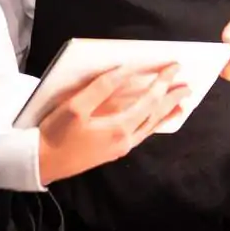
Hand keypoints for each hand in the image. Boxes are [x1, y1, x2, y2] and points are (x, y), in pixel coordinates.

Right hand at [35, 65, 187, 185]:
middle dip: (171, 98)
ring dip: (166, 114)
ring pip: (151, 128)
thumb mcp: (75, 106)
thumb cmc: (56, 133)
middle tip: (187, 85)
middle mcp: (126, 139)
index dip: (163, 82)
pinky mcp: (113, 151)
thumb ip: (101, 88)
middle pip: (155, 115)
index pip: (149, 100)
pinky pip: (142, 135)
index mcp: (119, 127)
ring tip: (182, 105)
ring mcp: (120, 148)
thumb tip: (123, 71)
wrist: (42, 163)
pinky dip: (153, 125)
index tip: (174, 67)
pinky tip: (154, 122)